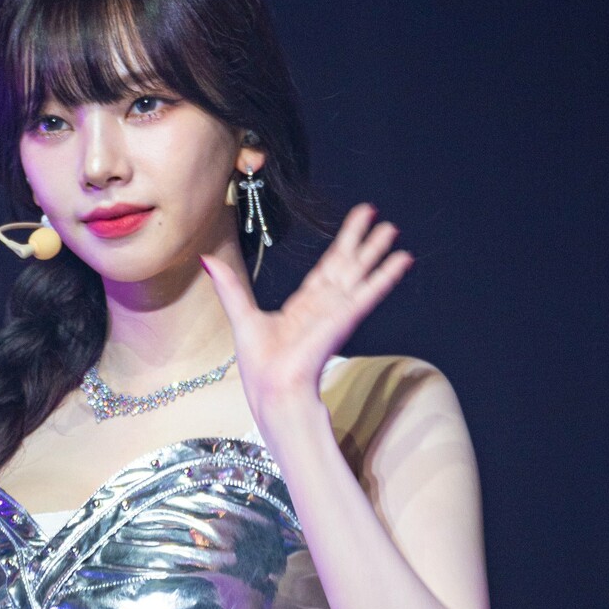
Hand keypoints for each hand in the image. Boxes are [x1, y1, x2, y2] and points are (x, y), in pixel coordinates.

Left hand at [201, 203, 412, 422]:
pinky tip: (402, 260)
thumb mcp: (241, 315)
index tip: (357, 221)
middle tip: (381, 219)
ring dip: (377, 253)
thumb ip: (230, 286)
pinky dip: (385, 277)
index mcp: (304, 306)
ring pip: (360, 274)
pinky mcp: (344, 319)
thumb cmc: (260, 365)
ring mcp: (337, 311)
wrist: (273, 389)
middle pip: (348, 266)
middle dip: (364, 243)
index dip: (342, 243)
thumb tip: (206, 259)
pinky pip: (368, 293)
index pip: (327, 267)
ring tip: (394, 229)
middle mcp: (325, 306)